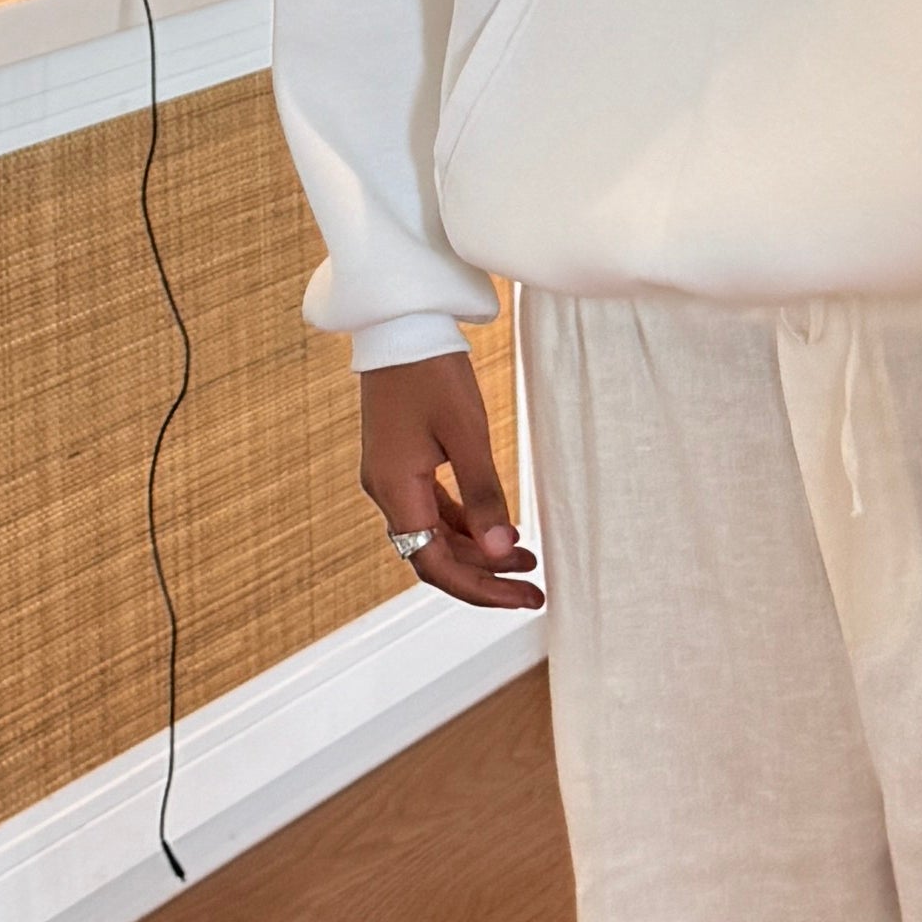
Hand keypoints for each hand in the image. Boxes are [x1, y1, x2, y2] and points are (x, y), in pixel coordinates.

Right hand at [362, 351, 542, 611]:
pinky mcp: (400, 462)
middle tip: (534, 586)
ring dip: (479, 550)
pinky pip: (432, 509)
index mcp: (396, 489)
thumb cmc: (432, 371)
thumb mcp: (468, 434)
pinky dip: (465, 525)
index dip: (480, 588)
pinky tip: (498, 528)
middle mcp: (386, 491)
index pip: (436, 564)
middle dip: (486, 575)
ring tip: (526, 558)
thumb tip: (504, 550)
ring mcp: (391, 477)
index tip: (524, 596)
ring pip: (435, 535)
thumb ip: (485, 495)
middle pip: (435, 556)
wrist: (400, 324)